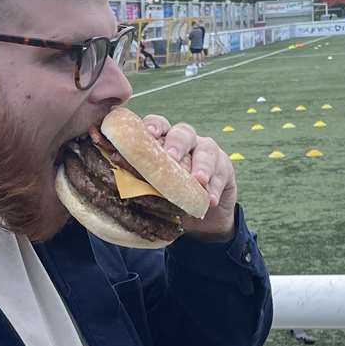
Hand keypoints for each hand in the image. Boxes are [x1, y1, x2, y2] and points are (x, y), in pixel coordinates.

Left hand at [141, 115, 236, 240]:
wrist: (198, 220)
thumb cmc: (169, 200)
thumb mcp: (153, 192)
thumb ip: (142, 183)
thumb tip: (120, 182)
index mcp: (164, 142)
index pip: (159, 125)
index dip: (154, 125)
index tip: (148, 133)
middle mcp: (186, 142)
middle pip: (183, 132)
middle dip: (177, 143)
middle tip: (171, 156)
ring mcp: (207, 153)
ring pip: (207, 149)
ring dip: (202, 165)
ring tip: (198, 181)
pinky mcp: (224, 168)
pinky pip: (221, 173)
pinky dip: (215, 187)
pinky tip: (210, 200)